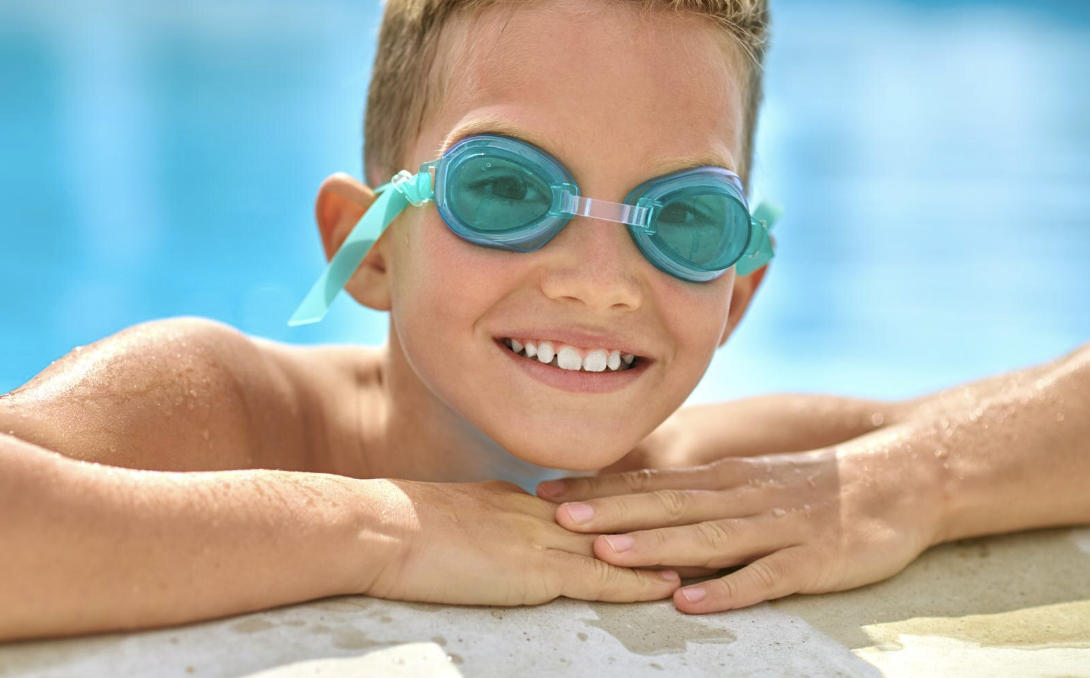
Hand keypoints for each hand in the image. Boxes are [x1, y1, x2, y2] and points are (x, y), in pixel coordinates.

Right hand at [361, 478, 682, 606]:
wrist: (378, 527)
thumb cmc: (393, 528)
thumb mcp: (447, 519)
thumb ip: (477, 527)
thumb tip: (485, 540)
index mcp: (516, 500)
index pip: (586, 505)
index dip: (627, 509)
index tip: (664, 508)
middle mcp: (537, 513)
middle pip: (616, 518)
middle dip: (663, 523)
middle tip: (707, 521)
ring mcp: (539, 539)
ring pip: (619, 546)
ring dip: (666, 551)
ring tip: (711, 553)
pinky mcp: (534, 571)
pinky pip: (599, 579)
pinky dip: (639, 584)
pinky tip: (671, 587)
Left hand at [536, 432, 945, 612]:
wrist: (899, 478)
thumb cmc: (815, 488)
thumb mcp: (750, 481)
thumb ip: (701, 496)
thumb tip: (640, 510)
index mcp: (722, 479)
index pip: (650, 482)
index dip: (598, 488)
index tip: (546, 491)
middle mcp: (740, 496)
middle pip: (666, 506)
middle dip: (609, 512)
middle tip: (556, 517)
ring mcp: (776, 527)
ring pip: (706, 537)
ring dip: (655, 547)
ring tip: (606, 554)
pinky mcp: (812, 559)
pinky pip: (764, 577)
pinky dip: (727, 591)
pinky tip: (692, 604)